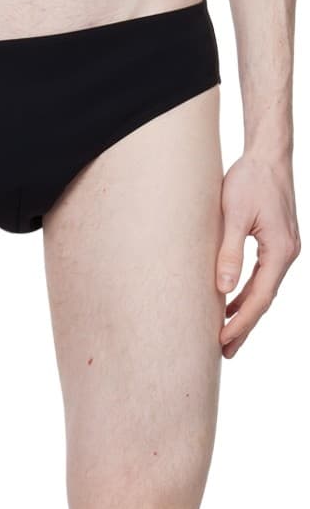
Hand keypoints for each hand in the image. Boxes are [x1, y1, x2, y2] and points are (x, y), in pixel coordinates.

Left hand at [216, 153, 300, 358]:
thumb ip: (229, 252)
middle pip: (264, 300)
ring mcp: (284, 249)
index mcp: (279, 250)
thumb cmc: (250, 179)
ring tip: (225, 337)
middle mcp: (287, 253)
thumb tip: (223, 290)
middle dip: (243, 327)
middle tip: (224, 353)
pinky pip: (263, 277)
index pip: (259, 298)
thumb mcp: (234, 215)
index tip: (221, 341)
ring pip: (264, 291)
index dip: (240, 322)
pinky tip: (230, 305)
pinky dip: (247, 294)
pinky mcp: (277, 244)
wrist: (268, 155)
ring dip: (245, 313)